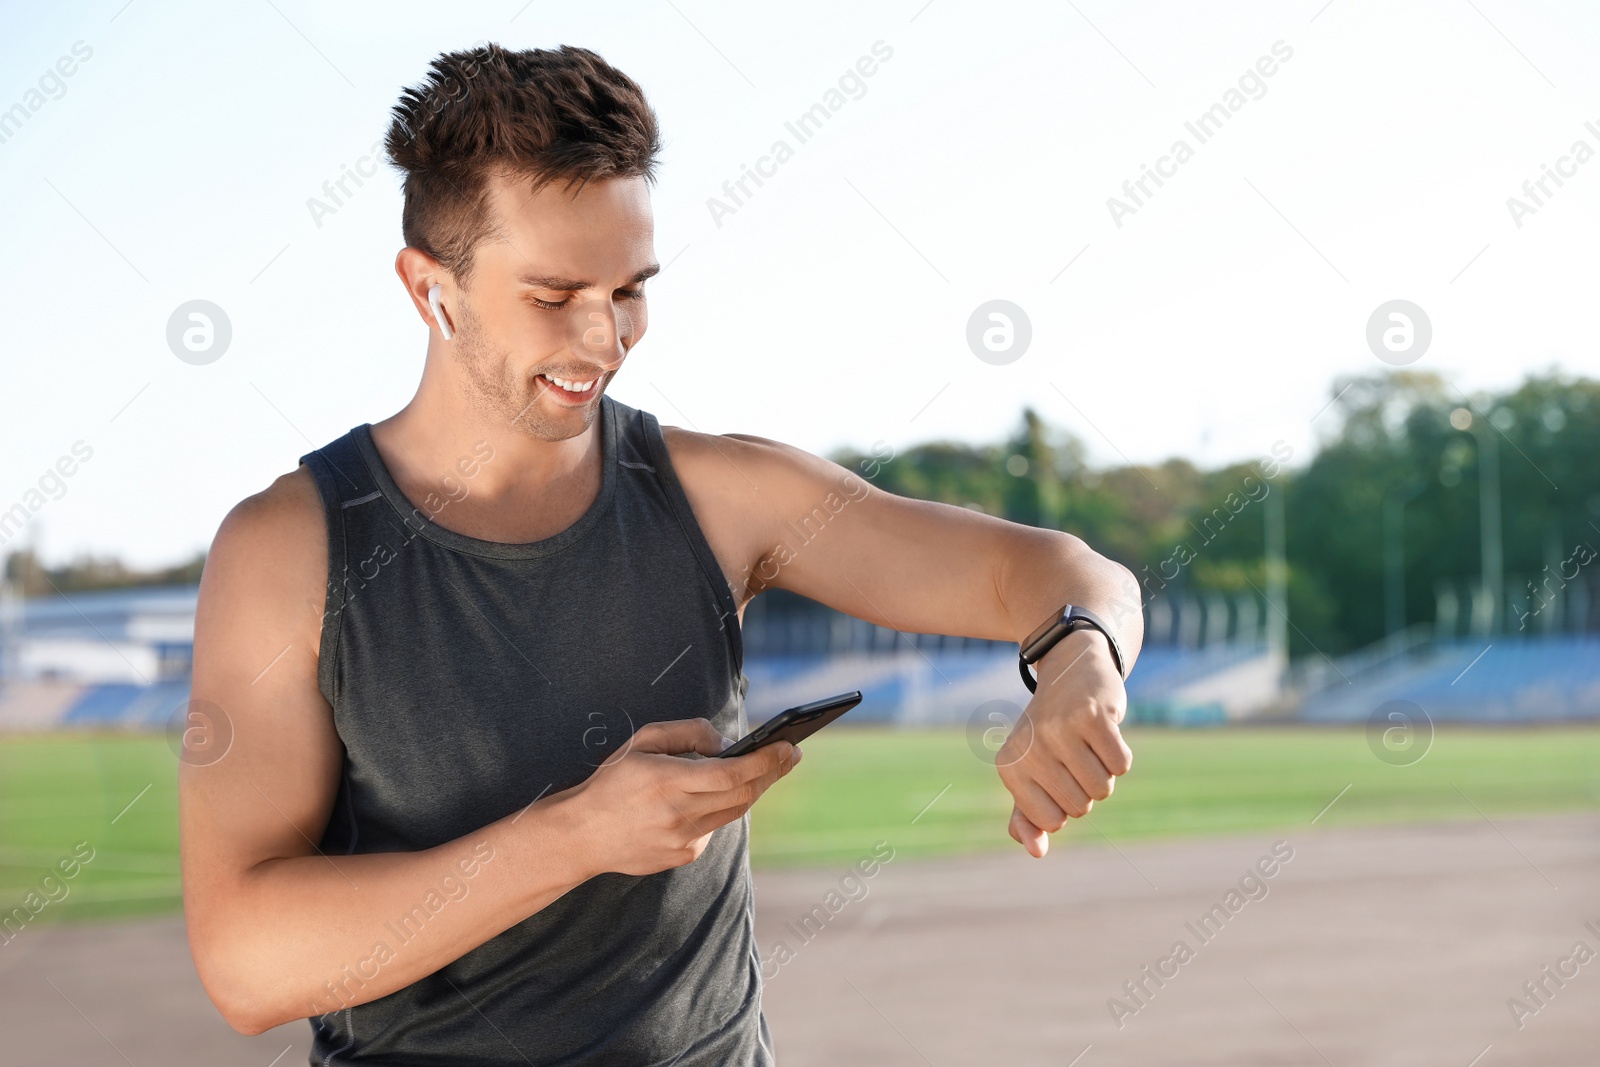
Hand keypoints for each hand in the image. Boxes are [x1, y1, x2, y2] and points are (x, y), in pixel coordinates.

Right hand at [557, 717, 800, 877]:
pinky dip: (721, 809)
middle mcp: (679, 814)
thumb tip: (728, 742)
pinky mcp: (685, 855)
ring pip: (734, 812)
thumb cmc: (613, 781)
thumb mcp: (643, 741)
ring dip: (754, 789)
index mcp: (668, 780)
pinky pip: (715, 828)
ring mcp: (684, 839)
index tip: (789, 746)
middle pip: (743, 794)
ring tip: (768, 769)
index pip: (732, 773)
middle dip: (772, 772)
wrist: (582, 835)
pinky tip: (716, 796)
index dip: (766, 760)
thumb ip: (688, 733)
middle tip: (791, 755)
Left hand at [997, 628, 1131, 857]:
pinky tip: (1104, 731)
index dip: (1063, 805)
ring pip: (1103, 789)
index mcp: (1009, 767)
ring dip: (1104, 772)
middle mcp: (1030, 749)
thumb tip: (1037, 852)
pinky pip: (1121, 765)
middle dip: (1085, 788)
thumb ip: (1029, 817)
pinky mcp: (1093, 716)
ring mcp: (1060, 730)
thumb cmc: (1051, 731)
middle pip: (1080, 808)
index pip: (1051, 823)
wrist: (1070, 669)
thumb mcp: (1032, 772)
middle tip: (1074, 753)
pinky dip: (1120, 755)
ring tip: (1087, 743)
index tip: (1056, 775)